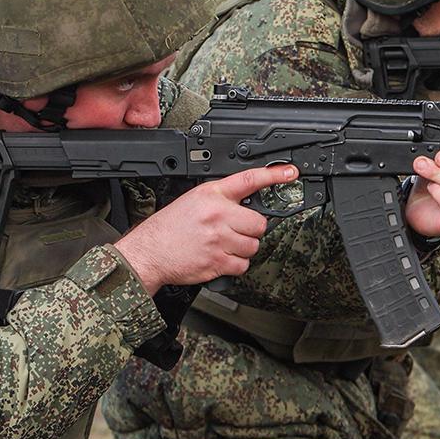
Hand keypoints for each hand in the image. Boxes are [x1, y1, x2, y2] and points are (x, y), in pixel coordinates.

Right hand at [114, 164, 297, 293]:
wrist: (149, 252)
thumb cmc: (169, 227)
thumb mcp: (193, 200)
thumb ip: (220, 198)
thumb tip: (245, 203)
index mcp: (211, 195)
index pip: (248, 180)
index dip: (273, 175)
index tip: (290, 173)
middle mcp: (218, 215)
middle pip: (259, 223)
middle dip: (250, 229)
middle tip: (234, 231)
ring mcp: (219, 239)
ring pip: (253, 246)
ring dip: (242, 248)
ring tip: (223, 245)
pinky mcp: (218, 261)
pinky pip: (242, 265)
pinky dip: (235, 265)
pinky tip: (220, 258)